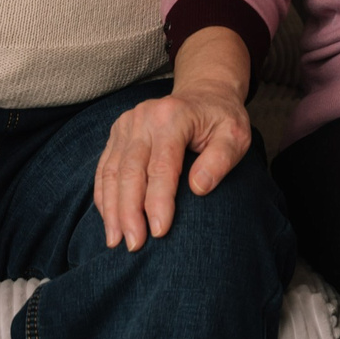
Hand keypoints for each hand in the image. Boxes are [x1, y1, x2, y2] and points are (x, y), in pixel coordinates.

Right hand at [93, 76, 254, 251]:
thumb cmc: (221, 119)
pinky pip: (104, 167)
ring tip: (115, 241)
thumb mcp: (235, 135)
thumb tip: (198, 188)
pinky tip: (109, 220)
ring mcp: (126, 124)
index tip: (159, 232)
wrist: (204, 93)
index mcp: (172, 117)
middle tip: (134, 245)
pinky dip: (104, 196)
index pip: (161, 167)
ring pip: (111, 171)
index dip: (158, 202)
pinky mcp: (117, 132)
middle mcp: (143, 118)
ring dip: (112, 209)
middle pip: (130, 171)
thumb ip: (220, 160)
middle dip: (129, 212)